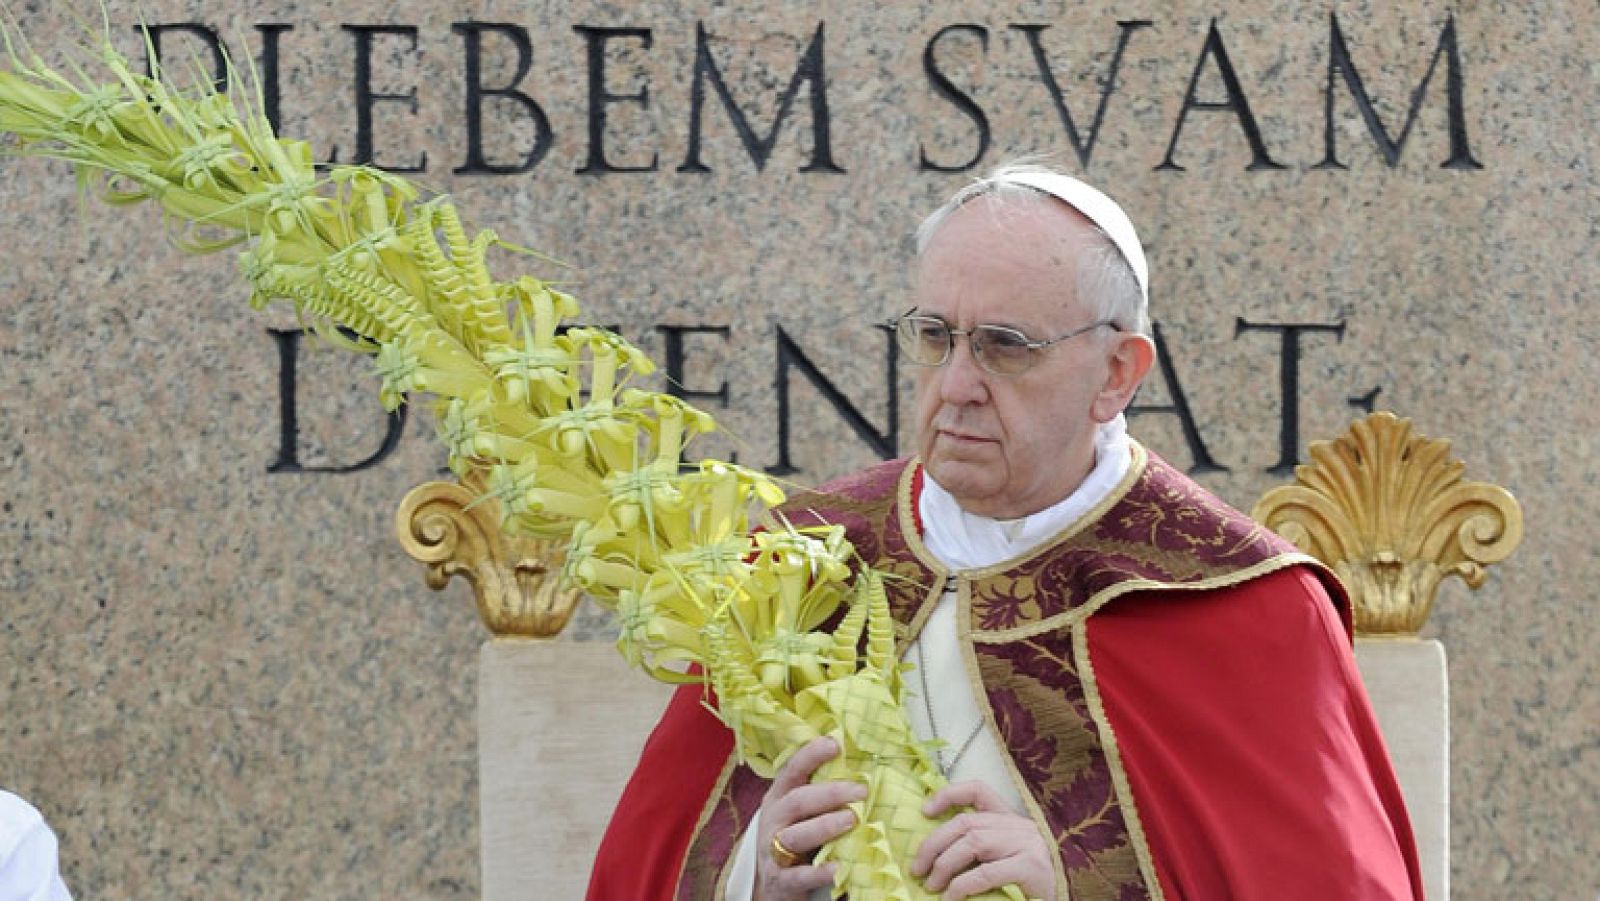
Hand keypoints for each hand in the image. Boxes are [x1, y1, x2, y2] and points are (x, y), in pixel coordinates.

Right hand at [754, 737, 866, 900]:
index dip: (810, 756)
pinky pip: (799, 876)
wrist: (774, 886)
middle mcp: (774, 821)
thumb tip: (859, 769)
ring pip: (795, 836)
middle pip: (797, 801)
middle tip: (860, 790)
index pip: (792, 771)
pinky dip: (819, 872)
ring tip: (851, 819)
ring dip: (823, 826)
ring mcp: (773, 851)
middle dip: (829, 793)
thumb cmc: (796, 838)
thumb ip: (820, 793)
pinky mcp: (781, 880)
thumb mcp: (800, 813)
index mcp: (779, 798)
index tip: (834, 744)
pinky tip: (839, 868)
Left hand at [911, 781, 1056, 900]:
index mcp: (1011, 820)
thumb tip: (934, 857)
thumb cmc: (1027, 885)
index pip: (978, 790)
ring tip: (931, 886)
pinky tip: (950, 898)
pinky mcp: (1030, 868)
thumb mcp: (1003, 859)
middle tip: (917, 868)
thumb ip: (980, 851)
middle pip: (965, 823)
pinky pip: (985, 873)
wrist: (1064, 896)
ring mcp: (1027, 845)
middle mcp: (1019, 827)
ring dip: (944, 865)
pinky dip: (961, 886)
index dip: (948, 795)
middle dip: (934, 845)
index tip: (924, 812)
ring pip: (972, 843)